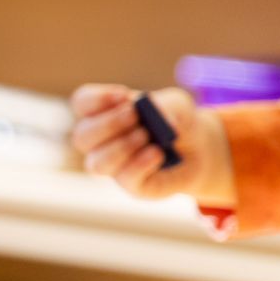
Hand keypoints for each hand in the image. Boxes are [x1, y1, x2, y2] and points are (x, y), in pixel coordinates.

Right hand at [69, 84, 234, 206]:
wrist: (197, 149)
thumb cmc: (176, 120)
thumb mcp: (177, 105)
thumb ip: (166, 106)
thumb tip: (156, 118)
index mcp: (102, 114)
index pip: (82, 103)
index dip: (96, 99)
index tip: (123, 95)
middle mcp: (99, 142)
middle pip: (82, 136)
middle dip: (109, 124)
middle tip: (135, 115)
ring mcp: (112, 166)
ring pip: (97, 164)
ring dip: (122, 147)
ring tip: (147, 136)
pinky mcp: (131, 185)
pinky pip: (125, 178)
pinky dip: (141, 163)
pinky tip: (157, 153)